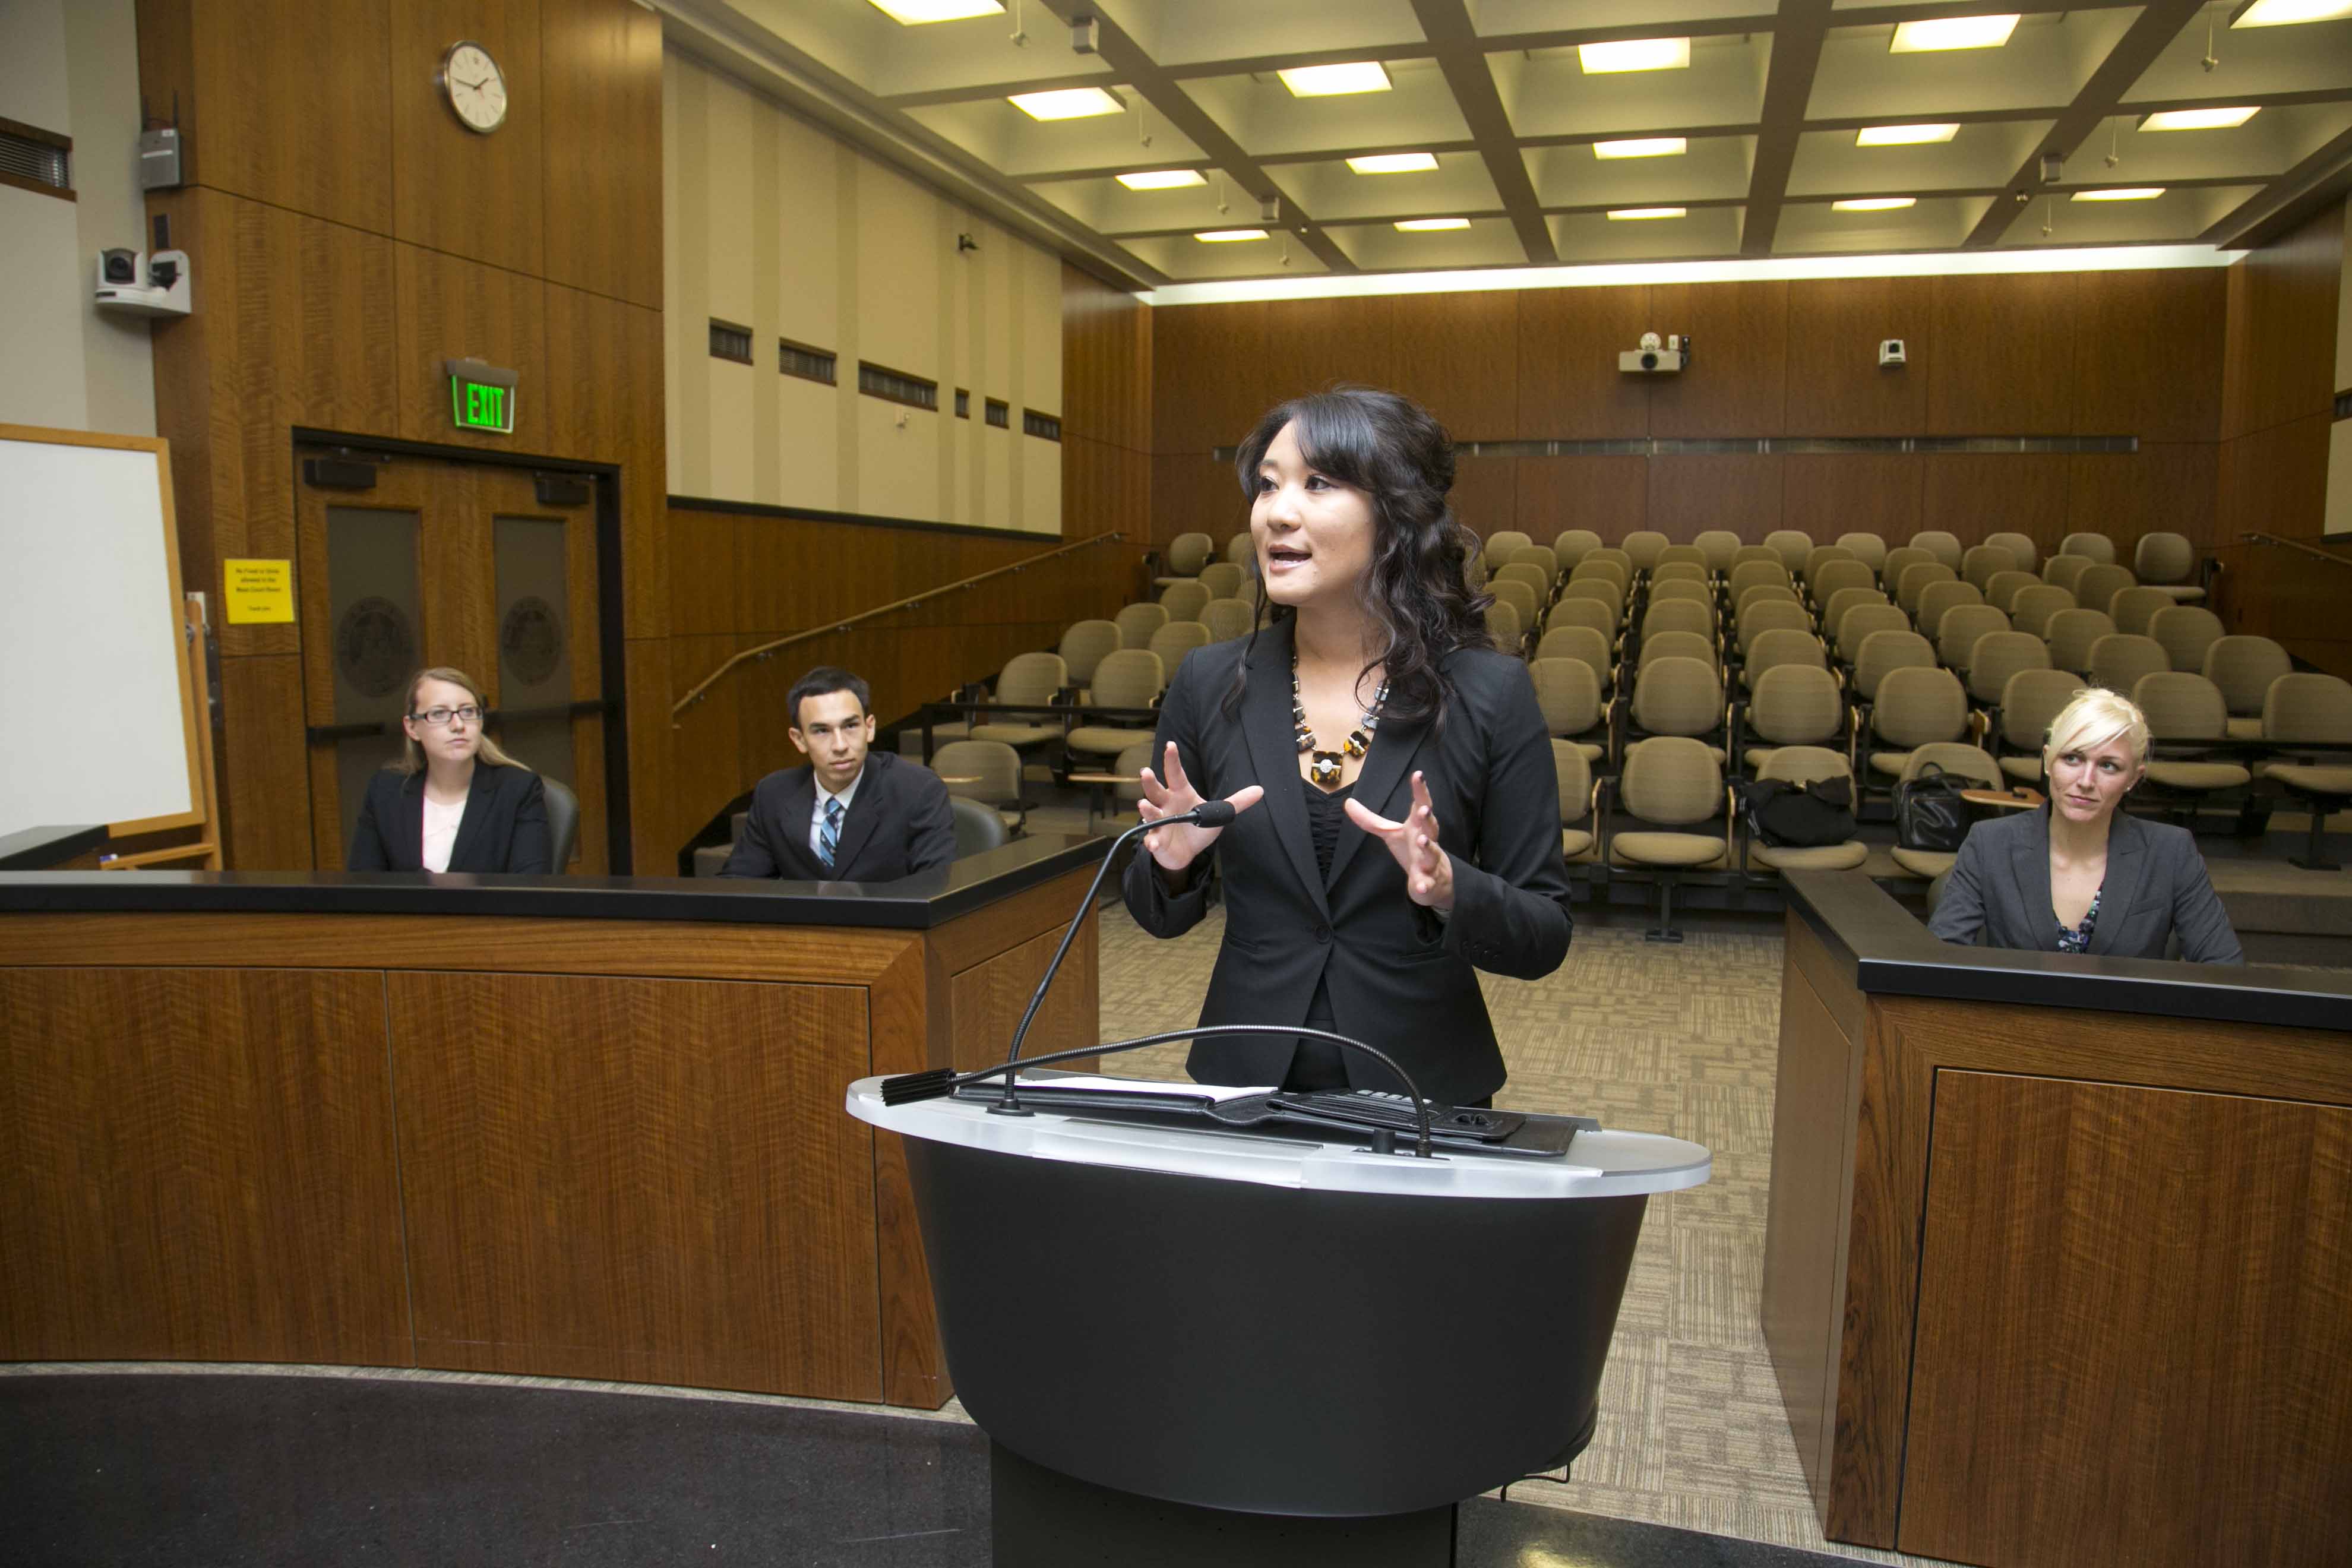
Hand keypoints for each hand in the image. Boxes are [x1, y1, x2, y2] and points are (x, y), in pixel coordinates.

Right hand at [1138, 741, 1263, 873]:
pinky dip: (1151, 842)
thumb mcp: (1217, 813)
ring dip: (1147, 809)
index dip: (1172, 760)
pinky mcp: (1157, 841)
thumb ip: (1237, 802)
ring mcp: (1159, 822)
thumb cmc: (1198, 827)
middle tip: (1146, 772)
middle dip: (1150, 782)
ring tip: (1144, 804)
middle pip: (1156, 790)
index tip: (1170, 745)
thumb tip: (1260, 790)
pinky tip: (1152, 844)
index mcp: (1181, 793)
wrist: (1186, 852)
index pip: (1176, 774)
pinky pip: (1152, 840)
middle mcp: (1166, 804)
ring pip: (1150, 812)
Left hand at [1344, 770, 1453, 911]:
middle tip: (1423, 810)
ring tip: (1422, 840)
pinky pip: (1427, 882)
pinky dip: (1424, 884)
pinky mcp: (1428, 881)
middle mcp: (1427, 840)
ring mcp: (1430, 861)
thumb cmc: (1412, 850)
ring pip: (1431, 853)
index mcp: (1418, 826)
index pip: (1421, 805)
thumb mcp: (1390, 833)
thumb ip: (1370, 820)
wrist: (1435, 880)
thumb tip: (1348, 802)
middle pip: (1431, 827)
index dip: (1420, 791)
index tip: (1418, 775)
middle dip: (1427, 818)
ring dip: (1428, 847)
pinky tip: (1420, 885)